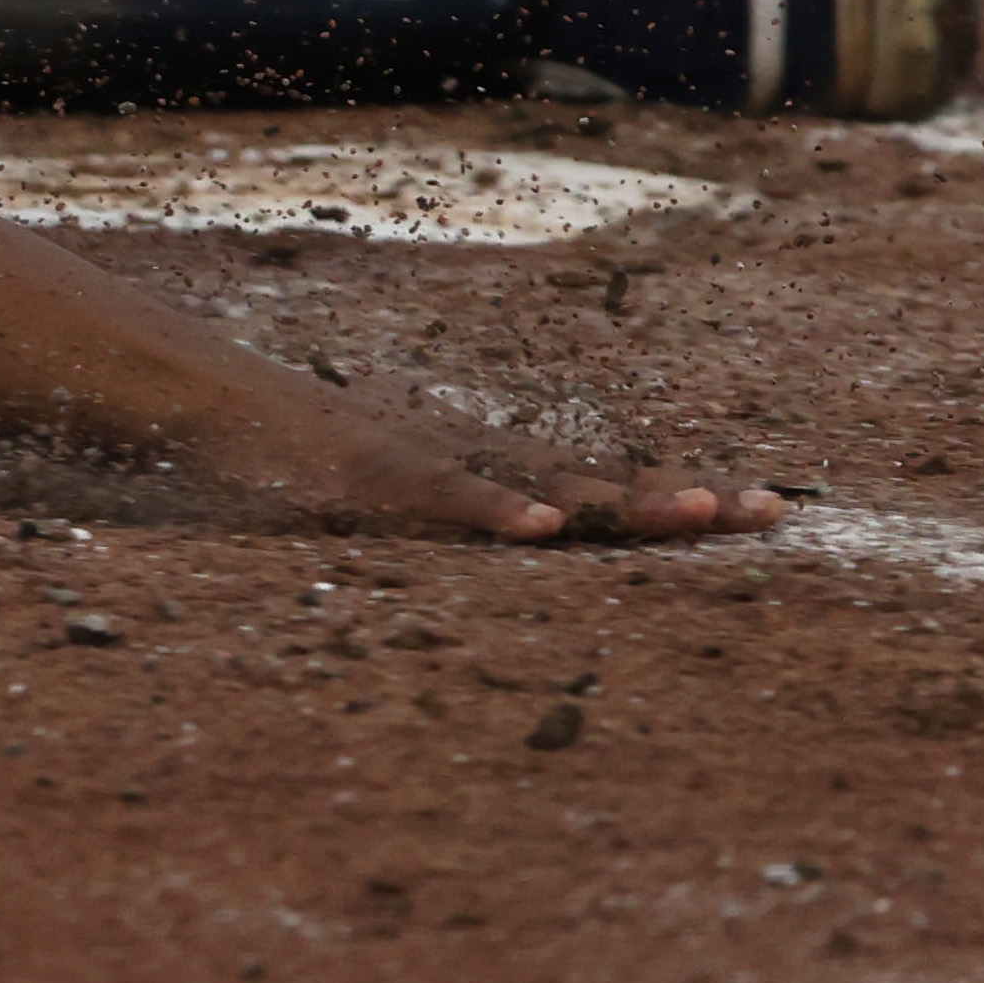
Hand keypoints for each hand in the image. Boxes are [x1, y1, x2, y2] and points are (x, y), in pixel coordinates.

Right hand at [206, 397, 786, 548]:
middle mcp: (478, 468)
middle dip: (688, 499)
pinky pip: (445, 497)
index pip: (609, 494)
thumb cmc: (303, 472)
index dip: (684, 501)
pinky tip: (542, 526)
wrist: (212, 406)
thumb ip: (457, 544)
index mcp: (493, 483)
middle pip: (603, 485)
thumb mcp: (397, 518)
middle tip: (771, 509)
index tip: (767, 509)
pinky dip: (494, 508)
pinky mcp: (374, 478)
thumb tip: (523, 576)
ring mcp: (433, 468)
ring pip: (543, 485)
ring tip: (693, 509)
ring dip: (620, 498)